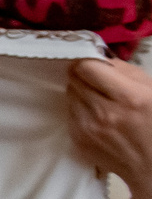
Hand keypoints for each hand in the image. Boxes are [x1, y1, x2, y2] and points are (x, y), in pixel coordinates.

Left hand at [69, 57, 151, 198]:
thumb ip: (127, 72)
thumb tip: (102, 58)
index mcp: (129, 98)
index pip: (87, 67)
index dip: (88, 62)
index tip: (93, 63)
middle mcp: (105, 113)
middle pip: (75, 79)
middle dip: (85, 76)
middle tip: (97, 81)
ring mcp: (88, 128)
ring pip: (70, 95)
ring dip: (81, 93)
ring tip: (101, 100)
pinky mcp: (78, 140)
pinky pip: (70, 113)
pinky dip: (80, 110)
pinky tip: (98, 116)